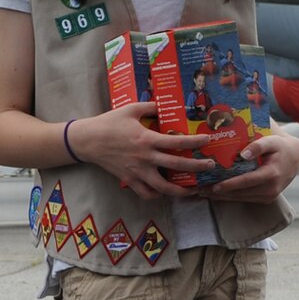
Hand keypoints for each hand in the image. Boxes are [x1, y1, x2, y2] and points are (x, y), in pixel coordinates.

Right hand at [69, 102, 207, 199]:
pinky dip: (157, 195)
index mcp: (147, 139)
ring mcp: (137, 172)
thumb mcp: (131, 109)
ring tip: (192, 189)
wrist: (88, 141)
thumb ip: (151, 107)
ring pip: (164, 187)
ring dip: (181, 190)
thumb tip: (166, 104)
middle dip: (197, 167)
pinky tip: (165, 192)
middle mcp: (145, 157)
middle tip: (210, 166)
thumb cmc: (109, 123)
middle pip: (177, 166)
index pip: (177, 142)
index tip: (207, 140)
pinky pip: (146, 193)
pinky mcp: (129, 180)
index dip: (195, 142)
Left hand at [204, 132, 298, 200]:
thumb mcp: (272, 140)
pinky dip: (231, 196)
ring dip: (223, 197)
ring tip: (204, 192)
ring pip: (241, 198)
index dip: (229, 185)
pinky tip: (217, 193)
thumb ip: (259, 145)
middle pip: (240, 193)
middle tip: (200, 190)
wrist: (294, 158)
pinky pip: (245, 199)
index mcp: (271, 174)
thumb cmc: (280, 147)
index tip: (213, 186)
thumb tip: (244, 154)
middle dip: (220, 193)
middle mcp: (271, 189)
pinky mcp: (266, 199)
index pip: (246, 181)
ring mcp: (269, 196)